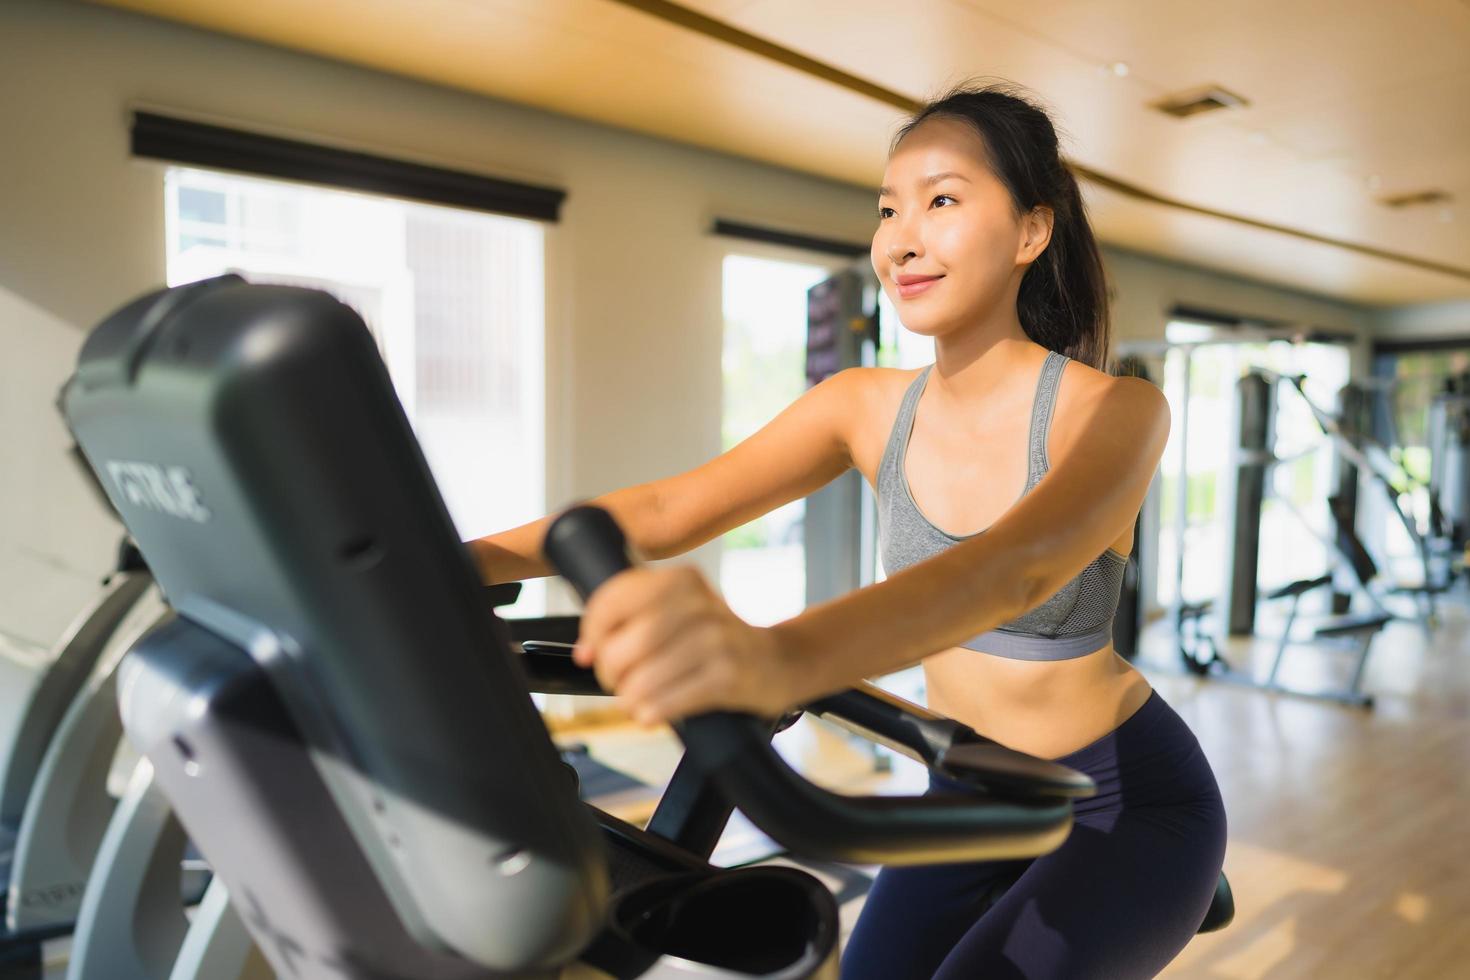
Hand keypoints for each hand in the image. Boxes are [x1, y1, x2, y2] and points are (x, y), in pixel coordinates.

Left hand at [571, 565, 797, 725]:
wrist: (778, 661)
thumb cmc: (716, 640)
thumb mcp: (681, 611)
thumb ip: (633, 618)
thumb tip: (587, 651)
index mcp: (681, 580)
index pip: (613, 599)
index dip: (591, 632)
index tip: (589, 653)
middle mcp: (699, 604)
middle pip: (624, 645)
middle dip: (610, 672)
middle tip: (618, 682)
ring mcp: (717, 640)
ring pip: (643, 678)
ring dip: (630, 698)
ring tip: (637, 701)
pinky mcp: (729, 676)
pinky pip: (671, 701)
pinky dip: (653, 711)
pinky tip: (653, 712)